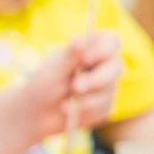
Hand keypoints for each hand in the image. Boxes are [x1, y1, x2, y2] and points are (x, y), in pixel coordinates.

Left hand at [14, 31, 122, 147]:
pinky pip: (102, 109)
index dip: (103, 49)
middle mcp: (103, 65)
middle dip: (96, 79)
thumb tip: (78, 40)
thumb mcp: (53, 70)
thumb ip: (69, 56)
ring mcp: (107, 86)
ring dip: (86, 99)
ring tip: (63, 106)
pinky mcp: (104, 106)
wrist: (37, 114)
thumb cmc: (43, 84)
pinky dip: (84, 112)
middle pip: (116, 67)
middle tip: (75, 88)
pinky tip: (68, 113)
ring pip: (109, 91)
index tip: (84, 59)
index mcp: (92, 48)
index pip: (111, 41)